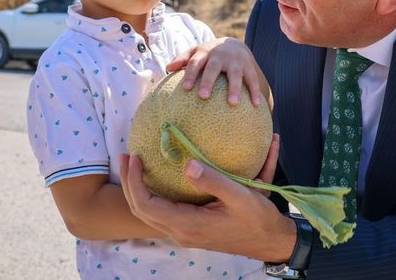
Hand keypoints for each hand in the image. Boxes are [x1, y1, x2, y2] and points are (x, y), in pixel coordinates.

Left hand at [119, 144, 294, 262]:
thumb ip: (212, 181)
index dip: (134, 181)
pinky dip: (154, 195)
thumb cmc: (257, 218)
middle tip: (126, 155)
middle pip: (141, 209)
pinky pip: (163, 213)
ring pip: (149, 213)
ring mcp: (185, 232)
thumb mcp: (239, 195)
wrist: (269, 240)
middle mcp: (181, 232)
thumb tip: (187, 164)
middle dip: (129, 182)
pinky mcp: (191, 229)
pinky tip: (158, 178)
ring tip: (136, 164)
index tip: (136, 157)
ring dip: (138, 189)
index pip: (146, 205)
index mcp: (188, 224)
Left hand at [166, 37, 266, 106]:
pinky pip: (252, 80)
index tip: (186, 88)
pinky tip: (255, 105)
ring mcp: (236, 61)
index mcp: (205, 53)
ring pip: (235, 74)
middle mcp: (220, 55)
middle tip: (203, 96)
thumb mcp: (196, 52)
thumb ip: (182, 59)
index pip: (196, 63)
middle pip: (214, 68)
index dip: (191, 75)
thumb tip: (167, 68)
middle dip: (209, 81)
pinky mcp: (249, 67)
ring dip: (234, 88)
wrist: (234, 44)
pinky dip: (255, 91)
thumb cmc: (209, 54)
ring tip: (232, 104)